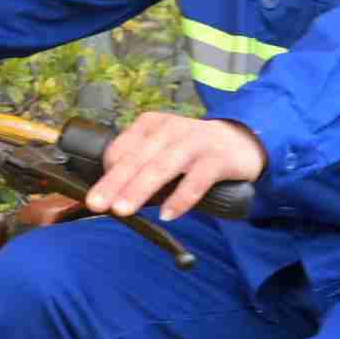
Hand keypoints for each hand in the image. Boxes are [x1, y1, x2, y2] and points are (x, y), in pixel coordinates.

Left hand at [87, 110, 264, 220]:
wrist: (243, 142)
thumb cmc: (193, 152)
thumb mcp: (163, 150)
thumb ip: (141, 168)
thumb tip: (112, 199)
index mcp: (152, 124)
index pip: (122, 148)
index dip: (108, 173)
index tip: (98, 196)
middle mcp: (172, 128)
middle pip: (138, 158)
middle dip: (115, 182)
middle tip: (97, 204)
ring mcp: (196, 141)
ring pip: (163, 166)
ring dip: (140, 189)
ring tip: (123, 210)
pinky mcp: (218, 158)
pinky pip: (197, 180)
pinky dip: (181, 198)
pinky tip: (168, 214)